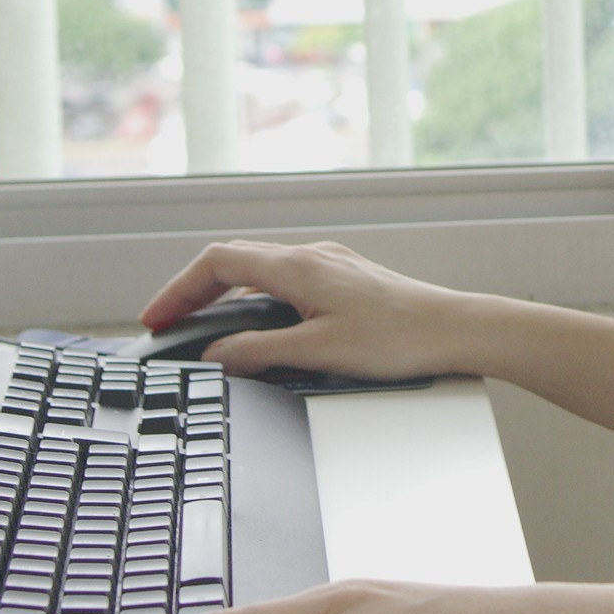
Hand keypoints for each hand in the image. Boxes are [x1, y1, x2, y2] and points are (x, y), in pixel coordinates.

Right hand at [141, 239, 492, 382]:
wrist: (457, 330)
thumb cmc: (399, 338)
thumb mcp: (318, 353)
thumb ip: (259, 353)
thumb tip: (215, 357)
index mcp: (297, 266)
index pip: (217, 263)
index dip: (178, 289)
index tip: (156, 318)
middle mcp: (312, 257)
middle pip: (234, 263)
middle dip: (195, 292)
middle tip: (170, 324)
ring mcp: (331, 266)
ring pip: (261, 272)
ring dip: (226, 296)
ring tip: (204, 329)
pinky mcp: (347, 281)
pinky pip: (285, 282)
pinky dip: (256, 301)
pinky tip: (259, 327)